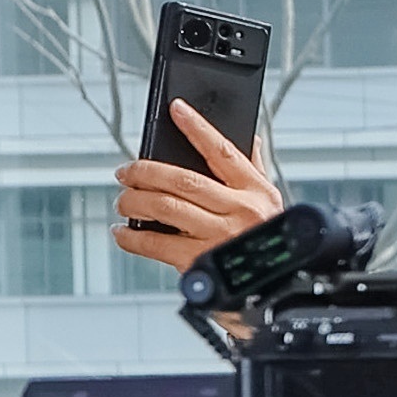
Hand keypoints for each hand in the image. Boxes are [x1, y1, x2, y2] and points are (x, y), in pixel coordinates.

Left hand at [108, 101, 281, 272]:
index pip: (223, 151)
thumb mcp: (271, 204)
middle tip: (126, 172)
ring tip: (123, 201)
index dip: (197, 127)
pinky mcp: (199, 260)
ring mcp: (219, 236)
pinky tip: (124, 232)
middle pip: (181, 180)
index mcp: (256, 192)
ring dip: (133, 201)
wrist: (272, 288)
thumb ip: (255, 170)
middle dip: (144, 171)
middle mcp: (239, 211)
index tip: (176, 109)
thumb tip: (250, 137)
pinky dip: (132, 237)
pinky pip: (155, 243)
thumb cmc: (266, 241)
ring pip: (163, 207)